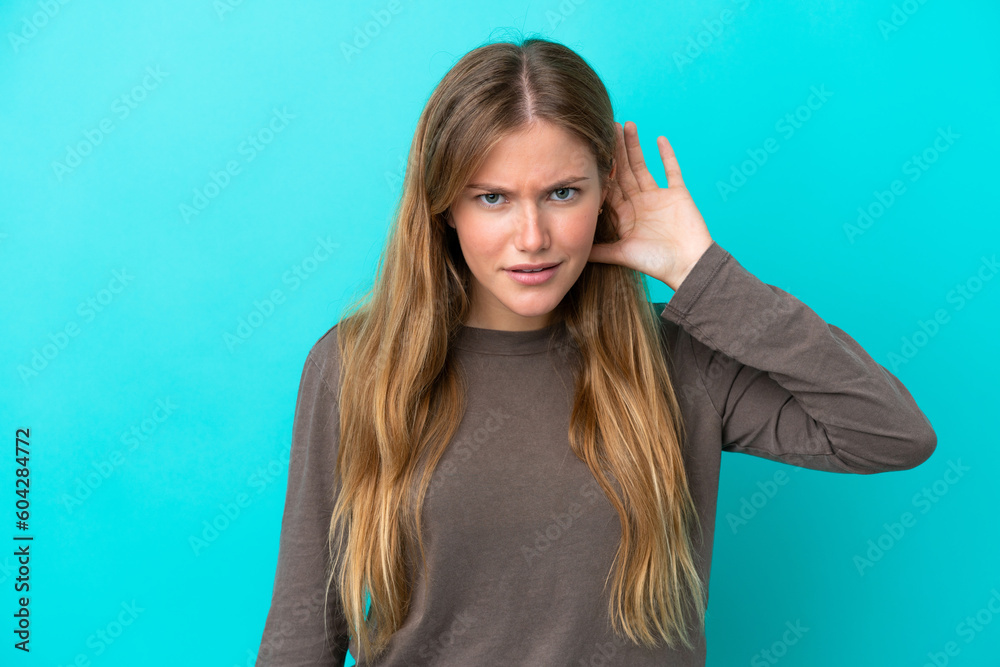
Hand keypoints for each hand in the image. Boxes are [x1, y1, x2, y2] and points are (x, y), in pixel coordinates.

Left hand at [589, 121, 713, 290]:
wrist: (688, 267)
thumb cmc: (656, 264)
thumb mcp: (623, 254)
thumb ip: (600, 250)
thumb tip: (573, 251)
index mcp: (625, 214)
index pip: (610, 186)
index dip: (601, 169)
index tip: (591, 150)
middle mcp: (640, 202)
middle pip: (624, 171)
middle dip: (616, 150)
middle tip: (607, 127)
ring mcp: (659, 197)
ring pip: (643, 166)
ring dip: (635, 147)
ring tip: (627, 126)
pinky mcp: (678, 194)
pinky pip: (672, 170)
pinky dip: (667, 155)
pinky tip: (659, 139)